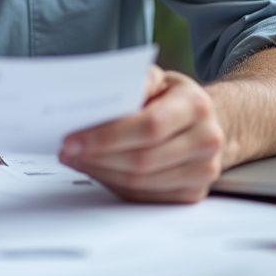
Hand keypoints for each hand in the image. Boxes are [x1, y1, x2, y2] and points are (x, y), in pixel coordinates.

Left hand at [58, 65, 224, 202]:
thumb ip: (131, 84)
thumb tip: (95, 102)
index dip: (107, 136)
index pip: (148, 126)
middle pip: (143, 159)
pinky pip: (145, 197)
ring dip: (101, 173)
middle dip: (97, 157)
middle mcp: (206, 140)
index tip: (73, 138)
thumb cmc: (172, 97)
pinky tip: (96, 170)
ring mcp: (203, 171)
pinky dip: (115, 185)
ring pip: (141, 183)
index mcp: (195, 105)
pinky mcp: (193, 194)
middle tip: (66, 150)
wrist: (208, 120)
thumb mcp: (156, 78)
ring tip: (75, 159)